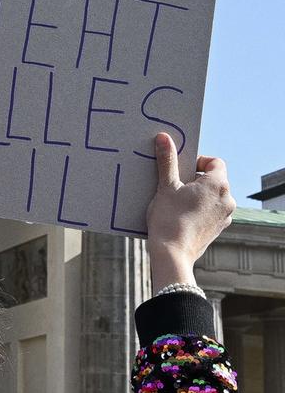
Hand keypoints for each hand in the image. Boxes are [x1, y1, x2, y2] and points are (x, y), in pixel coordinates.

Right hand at [145, 133, 235, 290]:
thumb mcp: (165, 187)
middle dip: (195, 179)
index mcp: (218, 184)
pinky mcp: (219, 229)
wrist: (172, 254)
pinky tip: (181, 216)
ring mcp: (225, 215)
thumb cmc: (169, 219)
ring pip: (213, 197)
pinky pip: (211, 212)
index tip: (182, 169)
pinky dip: (199, 210)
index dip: (198, 162)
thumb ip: (168, 161)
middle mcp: (228, 198)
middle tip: (175, 185)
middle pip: (214, 179)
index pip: (215, 162)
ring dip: (197, 195)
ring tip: (176, 202)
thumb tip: (164, 138)